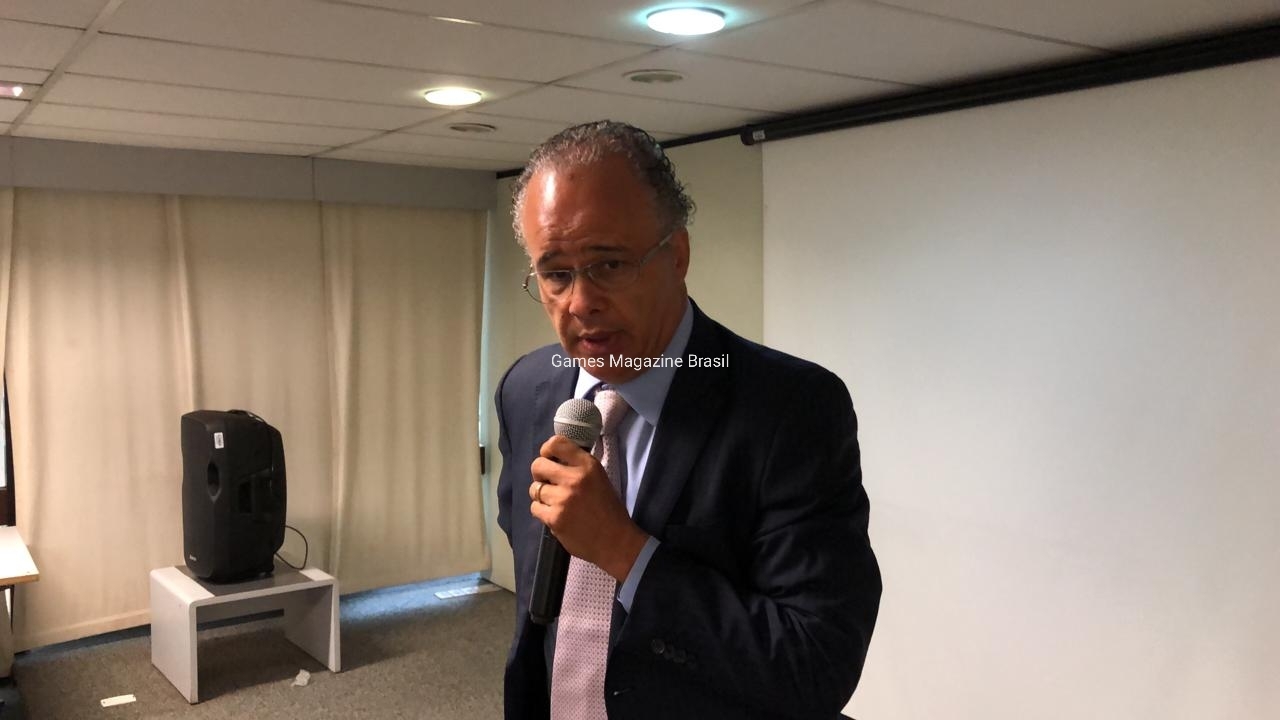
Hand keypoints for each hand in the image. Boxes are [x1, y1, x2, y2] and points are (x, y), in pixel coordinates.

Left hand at [529, 435, 647, 581]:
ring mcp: (562, 499)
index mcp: (588, 466)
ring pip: (534, 489)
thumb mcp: (599, 478)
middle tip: (548, 482)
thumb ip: (577, 466)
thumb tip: (552, 458)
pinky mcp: (554, 518)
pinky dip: (542, 511)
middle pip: (537, 465)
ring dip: (542, 495)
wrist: (615, 540)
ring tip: (556, 502)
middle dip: (539, 473)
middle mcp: (574, 479)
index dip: (547, 450)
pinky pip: (535, 507)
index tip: (549, 458)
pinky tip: (555, 515)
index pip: (556, 443)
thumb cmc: (608, 508)